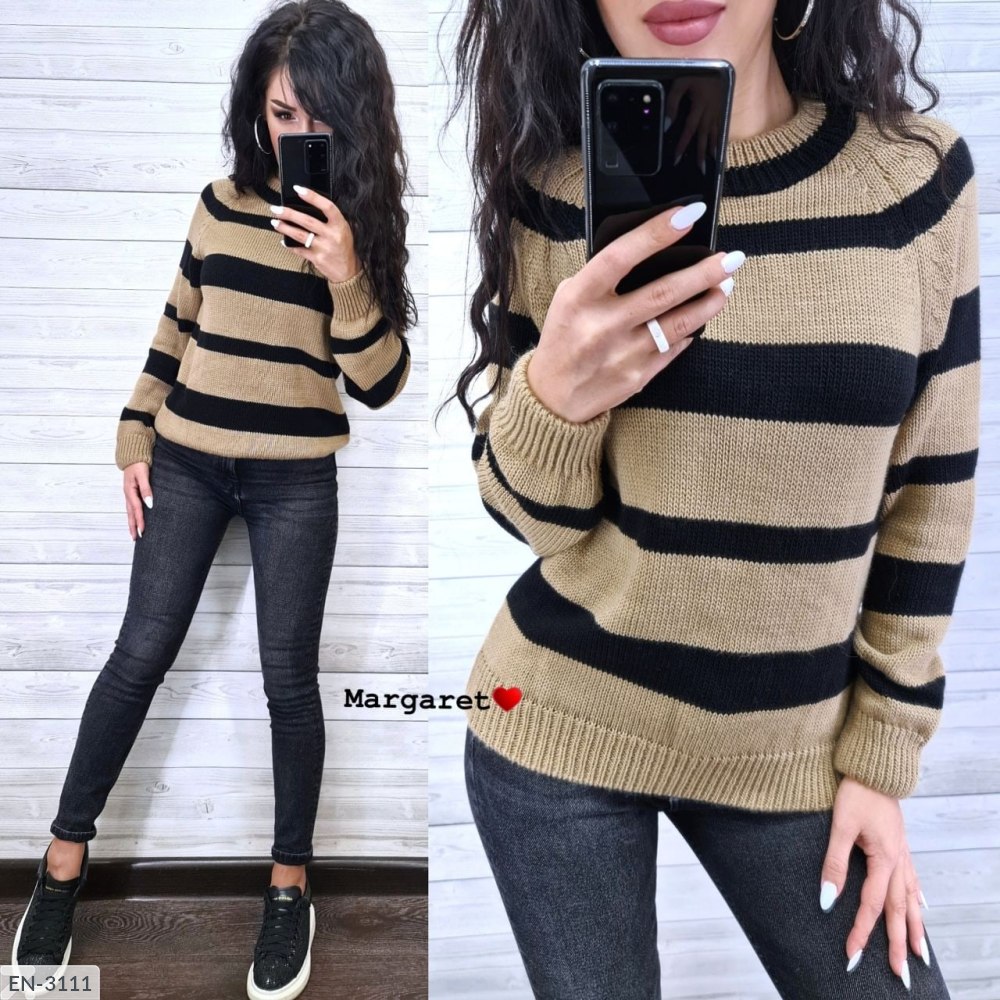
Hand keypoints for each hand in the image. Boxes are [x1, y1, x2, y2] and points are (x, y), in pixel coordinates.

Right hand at [123, 461, 152, 540]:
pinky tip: (135, 519)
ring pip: (130, 511)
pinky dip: (132, 515)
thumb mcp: (143, 475)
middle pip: (130, 513)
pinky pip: (131, 506)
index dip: (140, 521)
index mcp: (130, 491)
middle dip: (133, 526)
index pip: (136, 509)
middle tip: (136, 538)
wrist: (132, 455)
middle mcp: (128, 494)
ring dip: (132, 522)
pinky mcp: (131, 492)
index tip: (143, 531)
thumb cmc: (138, 463)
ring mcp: (128, 493)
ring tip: (134, 533)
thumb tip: (149, 504)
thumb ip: (146, 489)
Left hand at [269, 185, 360, 283]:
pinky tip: (284, 241)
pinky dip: (290, 245)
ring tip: (274, 222)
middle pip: (307, 221)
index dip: (312, 197)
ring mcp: (324, 248)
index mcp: (340, 225)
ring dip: (285, 228)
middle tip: (276, 208)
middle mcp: (332, 236)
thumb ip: (331, 219)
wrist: (348, 271)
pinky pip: (300, 250)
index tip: (298, 189)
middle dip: (289, 213)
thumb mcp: (344, 230)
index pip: (327, 207)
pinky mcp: (317, 259)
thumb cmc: (344, 247)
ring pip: (300, 235)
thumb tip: (311, 205)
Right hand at [525, 204, 742, 423]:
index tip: (690, 214)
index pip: (620, 256)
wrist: (553, 399)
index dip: (656, 233)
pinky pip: (674, 348)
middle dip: (703, 272)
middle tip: (731, 258)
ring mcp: (622, 354)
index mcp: (579, 297)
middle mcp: (601, 325)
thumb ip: (603, 277)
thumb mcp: (569, 299)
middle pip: (662, 292)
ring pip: (678, 323)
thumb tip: (654, 251)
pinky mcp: (637, 377)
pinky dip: (690, 330)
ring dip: (708, 302)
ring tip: (726, 285)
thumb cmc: (564, 338)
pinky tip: (700, 318)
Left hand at [820, 776, 930, 987]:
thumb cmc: (856, 791)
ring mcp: (902, 852)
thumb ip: (834, 864)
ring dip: (914, 928)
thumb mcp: (840, 826)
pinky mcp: (900, 844)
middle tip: (900, 976)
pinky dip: (917, 900)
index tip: (852, 957)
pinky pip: (913, 880)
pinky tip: (921, 909)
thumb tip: (827, 900)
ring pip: (911, 899)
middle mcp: (898, 860)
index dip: (861, 933)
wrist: (875, 765)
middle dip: (898, 944)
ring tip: (919, 955)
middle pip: (898, 910)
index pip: (871, 905)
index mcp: (884, 858)